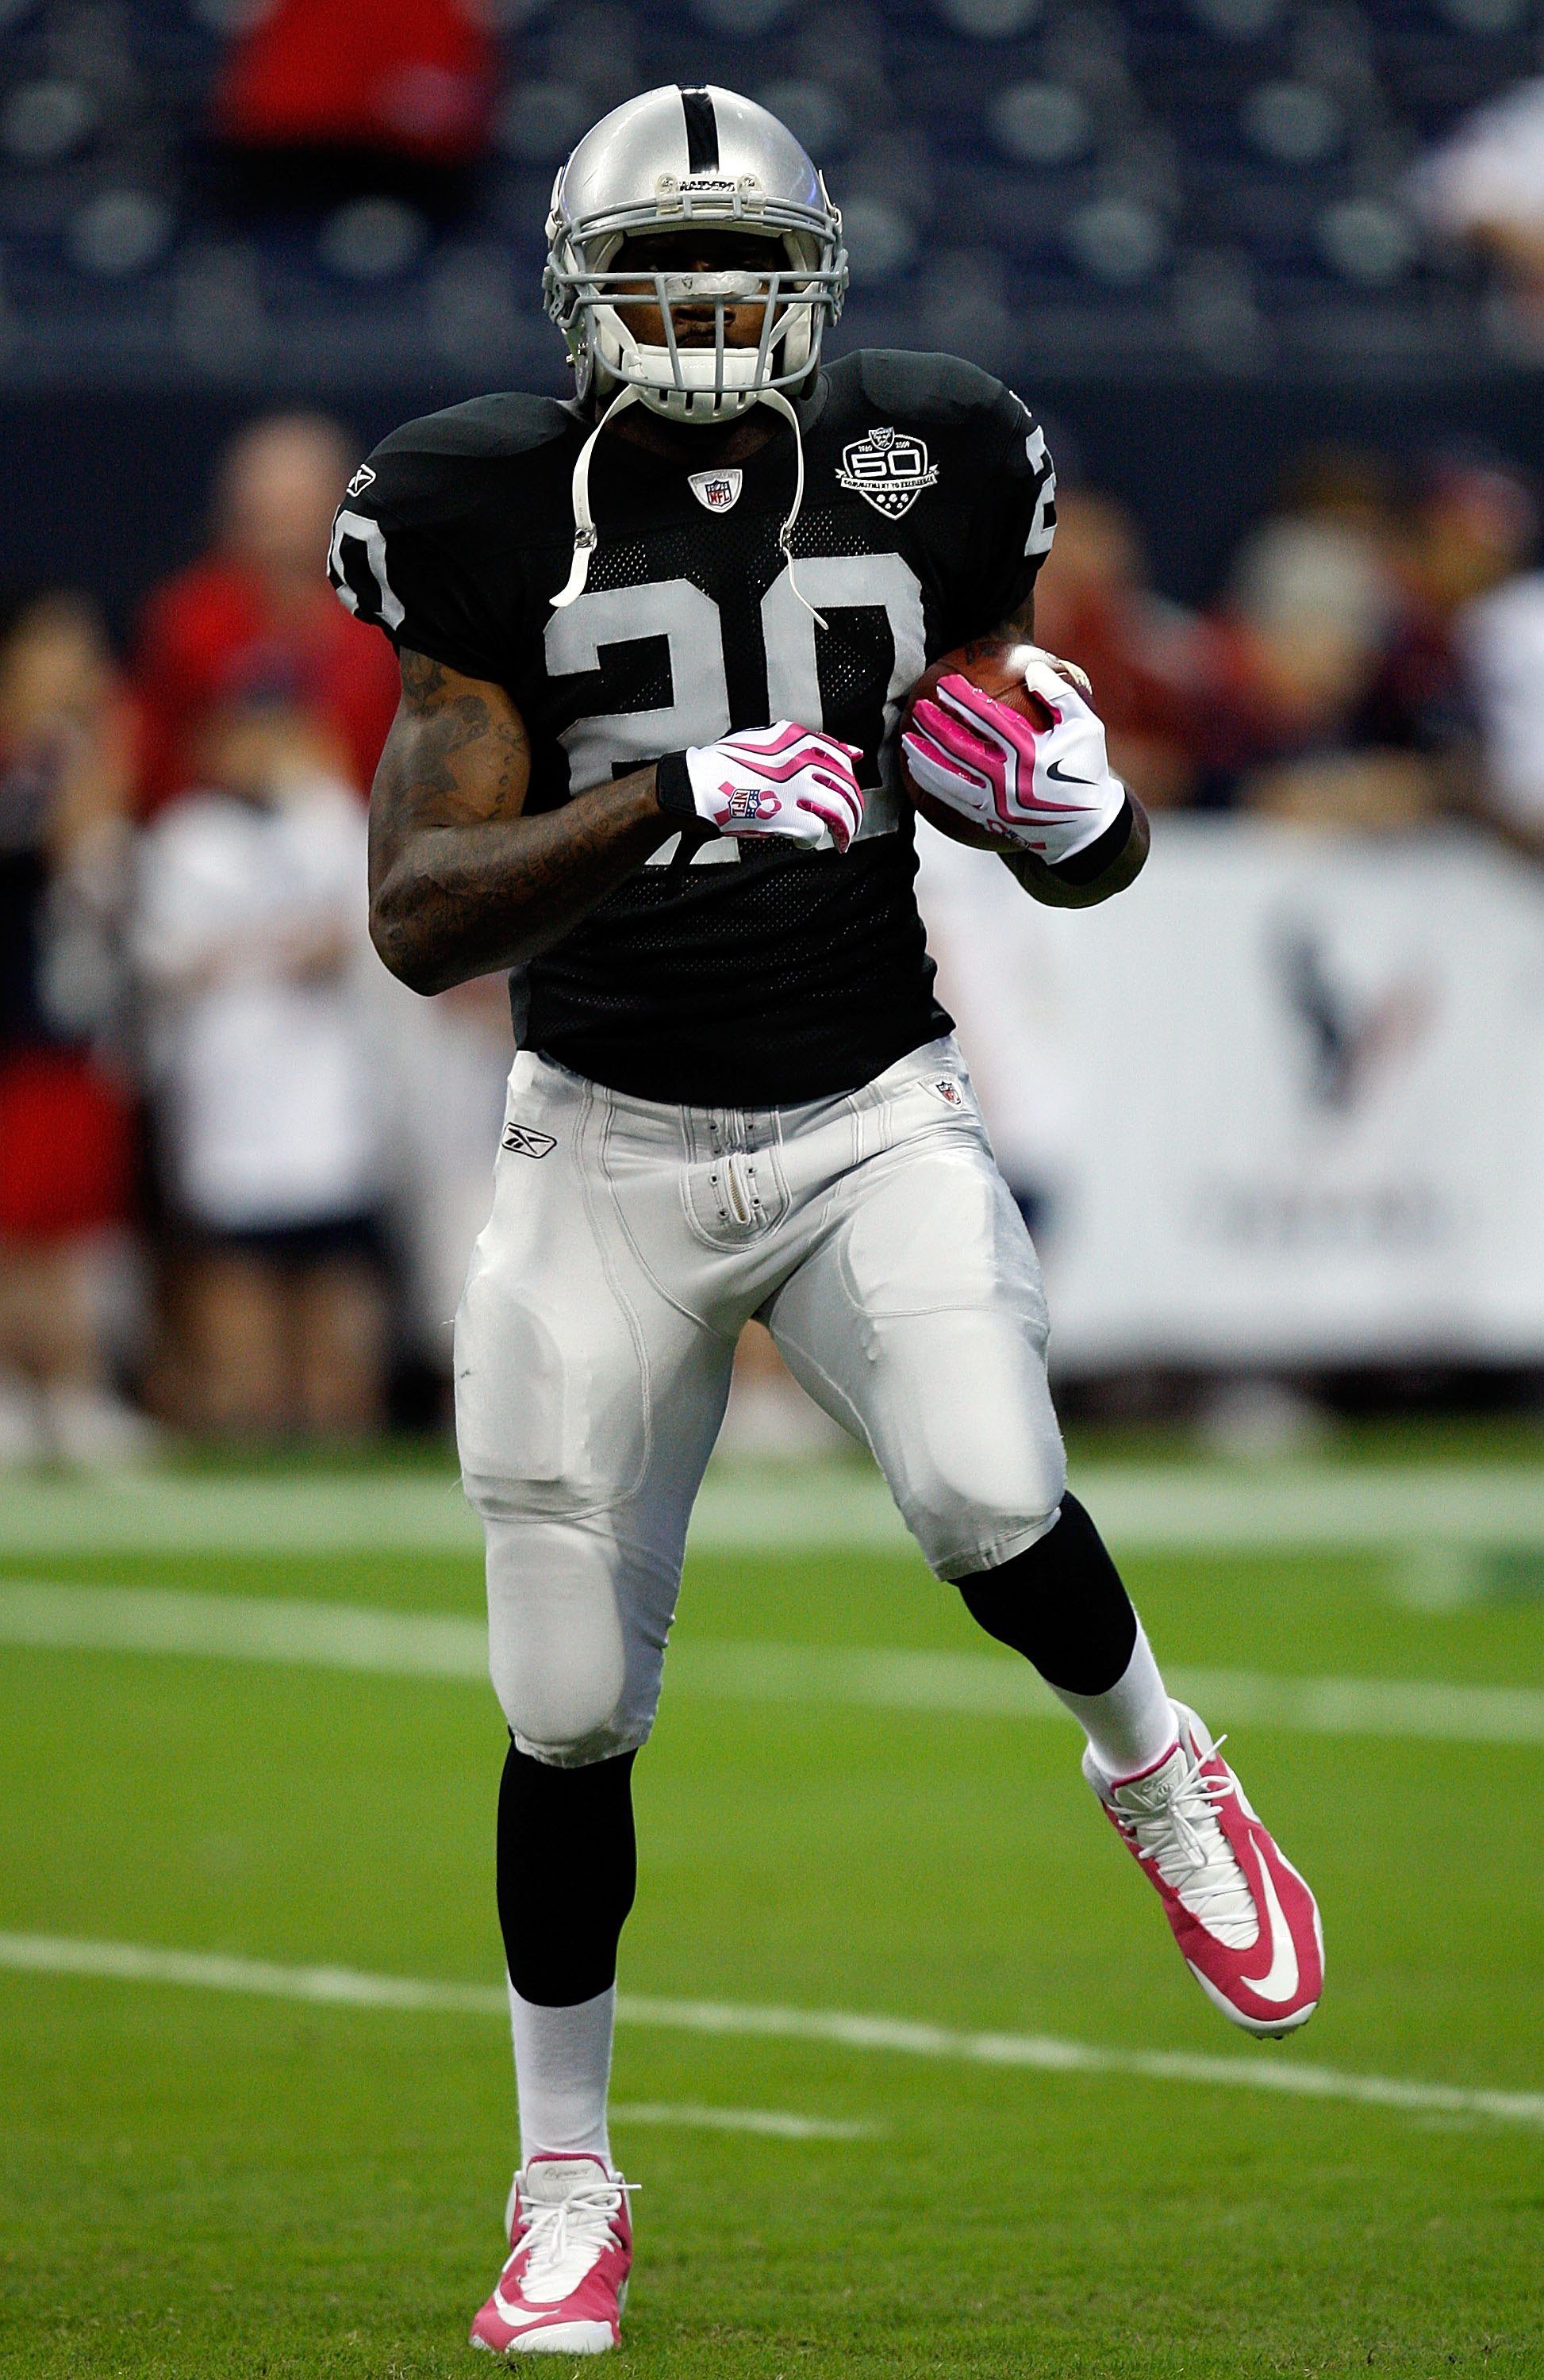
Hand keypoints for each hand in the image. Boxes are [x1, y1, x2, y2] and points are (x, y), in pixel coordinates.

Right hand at [660, 722, 864, 852]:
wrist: (695, 784)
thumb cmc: (722, 765)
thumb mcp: (765, 740)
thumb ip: (804, 745)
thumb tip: (851, 750)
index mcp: (795, 738)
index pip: (839, 754)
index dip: (847, 776)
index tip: (848, 789)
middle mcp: (800, 760)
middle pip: (846, 786)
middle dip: (853, 808)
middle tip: (848, 823)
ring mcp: (795, 788)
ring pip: (840, 810)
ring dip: (844, 829)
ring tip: (839, 840)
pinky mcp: (787, 815)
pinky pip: (816, 831)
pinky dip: (812, 840)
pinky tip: (802, 841)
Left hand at [902, 667, 1123, 864]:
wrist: (1085, 826)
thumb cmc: (1085, 767)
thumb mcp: (1086, 726)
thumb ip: (1059, 694)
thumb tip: (1032, 667)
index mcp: (1030, 753)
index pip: (988, 721)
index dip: (963, 700)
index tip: (945, 684)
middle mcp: (1008, 778)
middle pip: (962, 747)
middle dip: (936, 725)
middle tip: (918, 707)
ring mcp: (995, 802)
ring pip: (950, 777)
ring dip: (925, 756)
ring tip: (906, 738)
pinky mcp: (989, 818)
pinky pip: (952, 799)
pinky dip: (932, 783)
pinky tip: (915, 769)